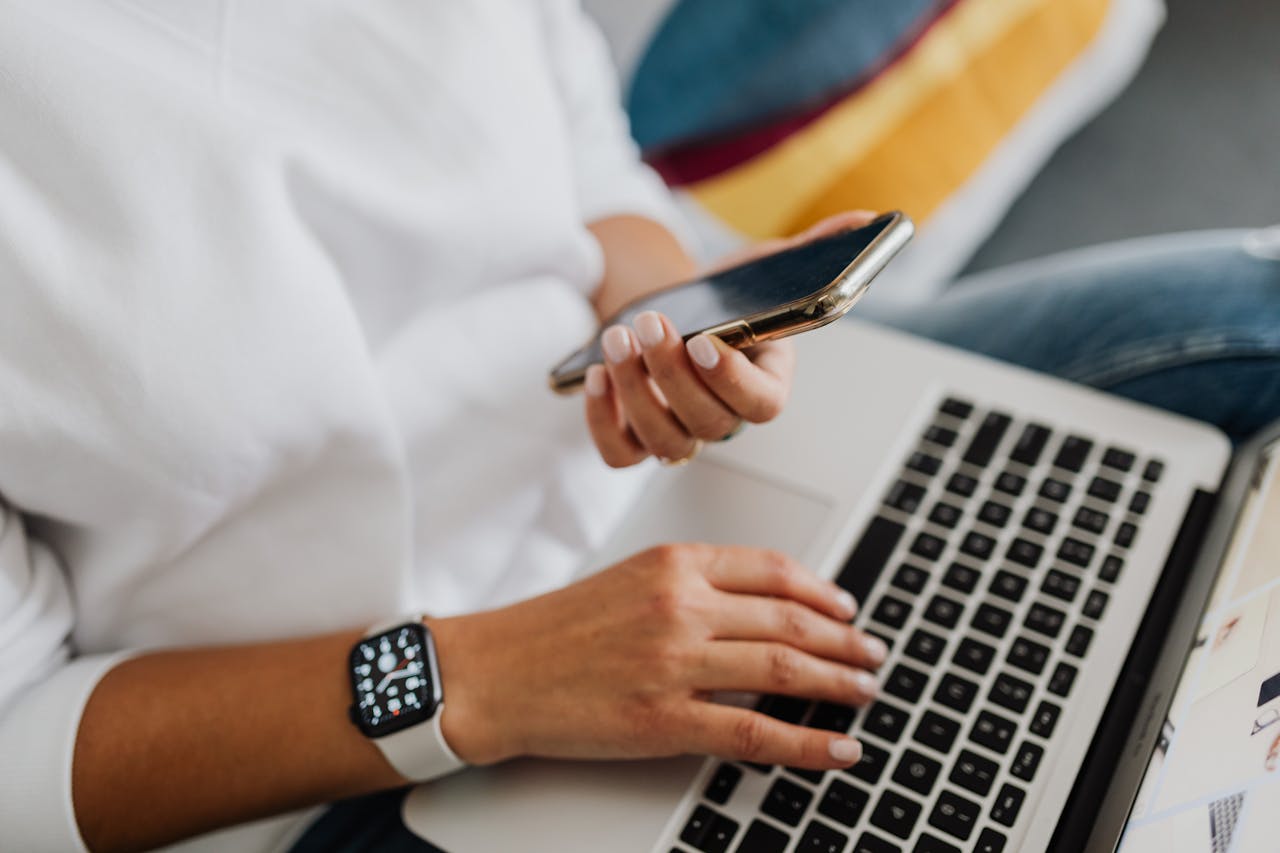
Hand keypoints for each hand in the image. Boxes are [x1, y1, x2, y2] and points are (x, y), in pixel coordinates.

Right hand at [429, 544, 886, 768]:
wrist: (495, 671)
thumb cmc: (555, 628)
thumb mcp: (628, 579)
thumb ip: (693, 584)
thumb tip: (762, 607)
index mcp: (674, 563)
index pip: (772, 570)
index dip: (822, 594)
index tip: (846, 611)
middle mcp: (680, 605)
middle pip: (790, 620)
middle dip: (844, 642)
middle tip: (872, 656)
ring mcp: (674, 663)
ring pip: (784, 670)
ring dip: (838, 684)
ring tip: (865, 693)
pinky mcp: (664, 720)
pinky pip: (756, 733)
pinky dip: (808, 744)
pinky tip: (836, 748)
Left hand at [583, 211, 876, 466]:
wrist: (671, 315)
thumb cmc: (722, 300)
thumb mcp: (762, 270)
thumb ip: (810, 252)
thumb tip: (864, 221)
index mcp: (766, 383)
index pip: (763, 405)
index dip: (733, 380)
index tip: (706, 339)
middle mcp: (725, 418)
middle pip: (709, 424)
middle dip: (672, 374)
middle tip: (649, 323)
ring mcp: (680, 434)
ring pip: (665, 443)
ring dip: (636, 392)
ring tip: (617, 338)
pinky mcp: (635, 439)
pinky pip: (620, 455)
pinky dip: (603, 421)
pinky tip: (596, 375)